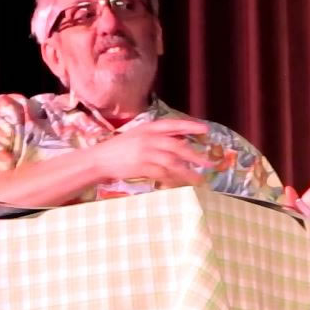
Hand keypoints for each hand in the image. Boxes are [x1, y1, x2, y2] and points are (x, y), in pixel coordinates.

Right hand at [86, 118, 214, 186]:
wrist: (100, 159)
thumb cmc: (122, 147)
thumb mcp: (139, 135)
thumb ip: (159, 136)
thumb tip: (182, 141)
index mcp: (149, 128)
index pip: (173, 125)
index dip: (190, 126)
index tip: (206, 130)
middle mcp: (149, 138)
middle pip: (177, 146)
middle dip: (195, 155)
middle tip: (209, 163)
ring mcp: (145, 152)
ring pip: (172, 162)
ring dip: (188, 172)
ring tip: (199, 180)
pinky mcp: (141, 167)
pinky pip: (162, 174)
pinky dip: (173, 180)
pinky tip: (181, 184)